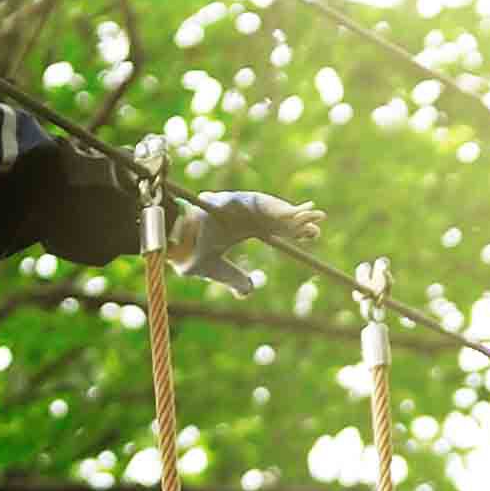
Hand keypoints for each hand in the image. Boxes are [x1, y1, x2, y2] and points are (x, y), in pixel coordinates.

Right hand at [175, 192, 322, 294]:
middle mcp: (242, 212)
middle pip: (278, 215)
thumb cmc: (186, 251)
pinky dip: (283, 208)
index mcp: (241, 224)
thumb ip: (232, 278)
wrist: (170, 240)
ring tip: (316, 216)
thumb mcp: (214, 269)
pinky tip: (301, 213)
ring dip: (295, 212)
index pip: (274, 226)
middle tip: (319, 227)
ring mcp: (239, 204)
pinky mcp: (234, 199)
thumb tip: (249, 291)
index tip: (313, 238)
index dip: (293, 230)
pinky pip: (262, 203)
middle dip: (299, 220)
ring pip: (274, 206)